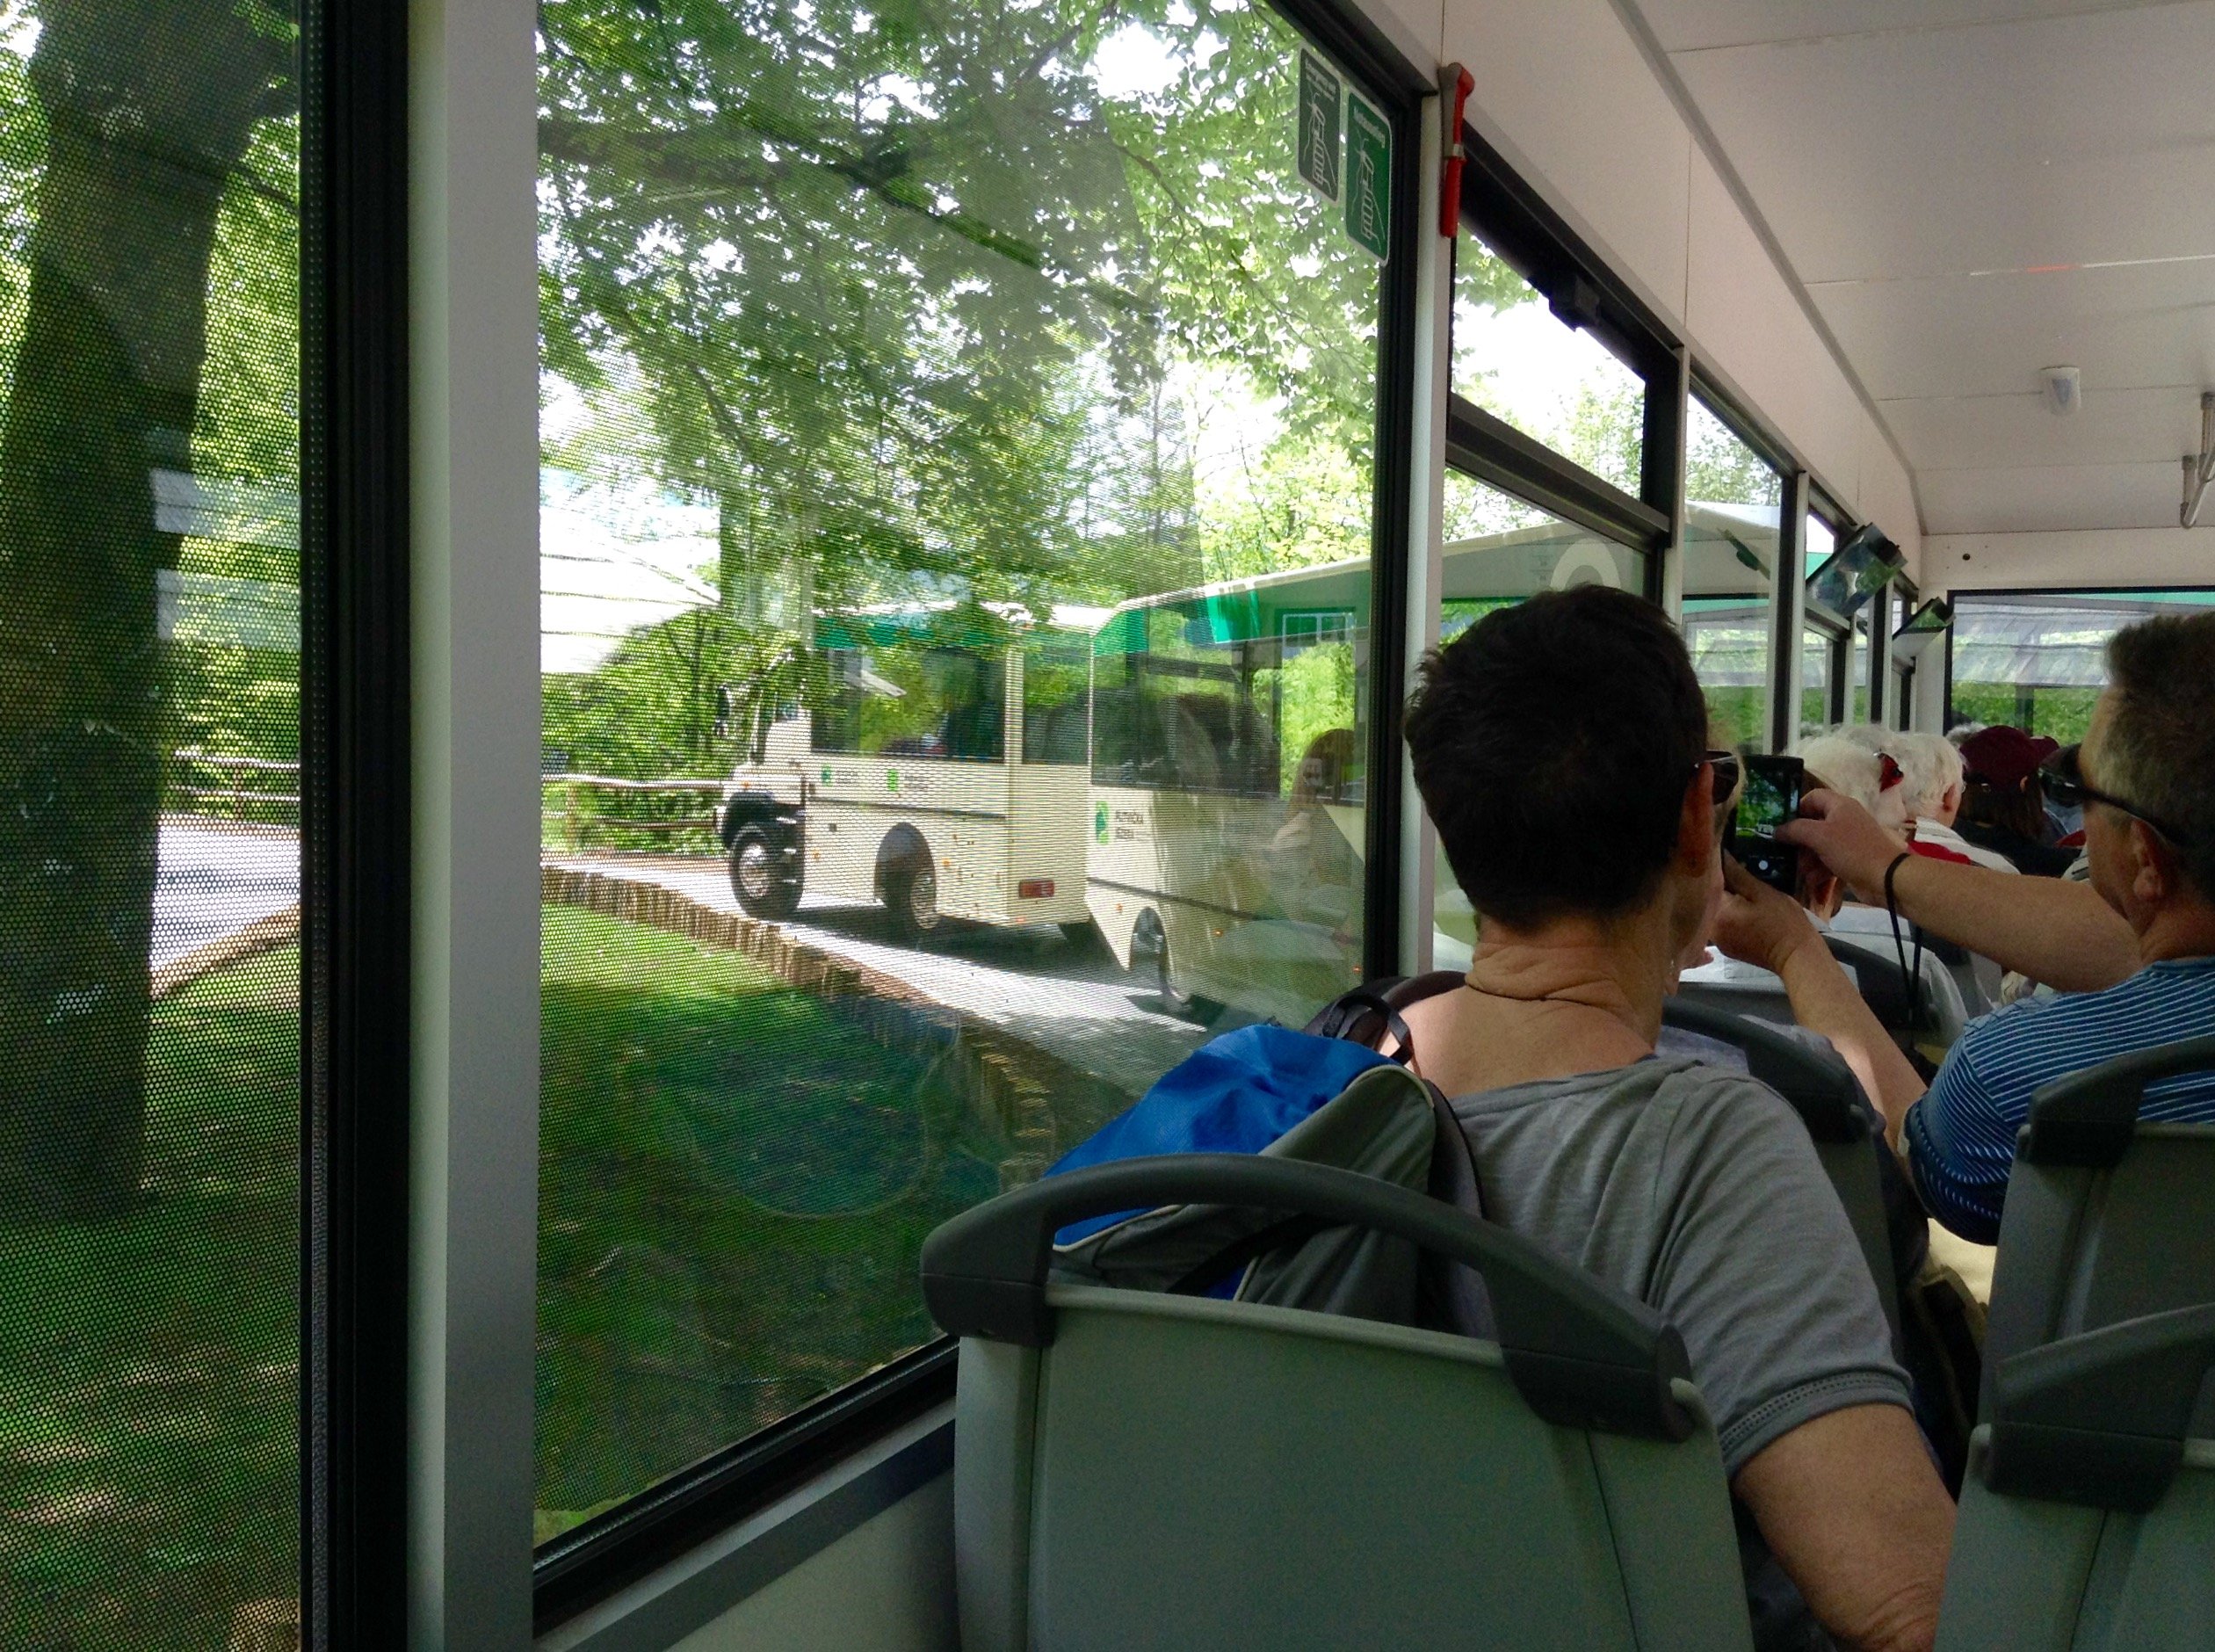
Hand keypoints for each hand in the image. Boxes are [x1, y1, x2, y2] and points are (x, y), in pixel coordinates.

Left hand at [1714, 855, 1824, 976]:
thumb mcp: (1762, 892)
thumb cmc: (1783, 922)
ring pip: (1715, 911)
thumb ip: (1737, 873)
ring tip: (1739, 885)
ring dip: (1724, 899)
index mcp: (1717, 912)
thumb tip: (1720, 855)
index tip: (1723, 854)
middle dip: (1719, 883)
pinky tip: (1742, 906)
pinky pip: (1722, 924)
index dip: (1716, 867)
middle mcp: (1710, 928)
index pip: (1706, 882)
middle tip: (1734, 868)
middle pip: (1708, 898)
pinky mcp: (1727, 947)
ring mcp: (1718, 941)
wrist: (1797, 956)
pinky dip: (1729, 913)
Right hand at [1779, 789, 1909, 900]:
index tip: (1782, 825)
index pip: (1813, 797)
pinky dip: (1818, 868)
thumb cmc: (1851, 850)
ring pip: (1819, 844)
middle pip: (1813, 823)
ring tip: (1799, 870)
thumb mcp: (1819, 836)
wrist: (1885, 878)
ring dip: (1806, 857)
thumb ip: (1795, 829)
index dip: (1796, 808)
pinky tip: (1811, 880)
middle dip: (1798, 839)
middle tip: (1784, 851)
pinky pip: (1828, 859)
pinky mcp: (1850, 858)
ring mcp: (1848, 840)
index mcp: (1839, 805)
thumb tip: (1776, 830)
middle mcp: (1844, 819)